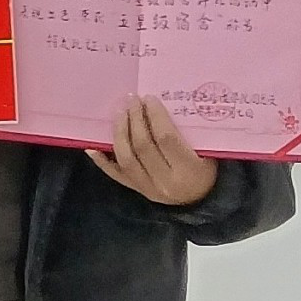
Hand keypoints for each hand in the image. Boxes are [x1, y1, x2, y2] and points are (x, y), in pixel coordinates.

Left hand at [89, 96, 217, 207]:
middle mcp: (166, 181)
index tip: (149, 99)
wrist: (202, 201)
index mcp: (188, 170)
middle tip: (131, 100)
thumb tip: (161, 105)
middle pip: (142, 145)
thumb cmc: (207, 170)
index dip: (154, 116)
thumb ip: (189, 133)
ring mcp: (149, 189)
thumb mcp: (208, 152)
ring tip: (119, 112)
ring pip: (126, 159)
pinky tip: (92, 146)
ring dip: (119, 132)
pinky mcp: (137, 191)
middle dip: (134, 118)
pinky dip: (102, 160)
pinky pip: (116, 175)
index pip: (165, 138)